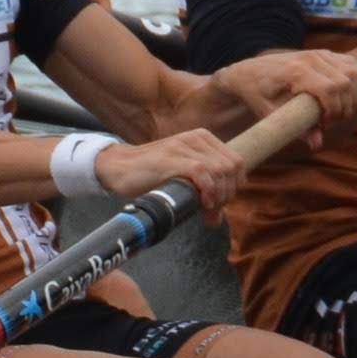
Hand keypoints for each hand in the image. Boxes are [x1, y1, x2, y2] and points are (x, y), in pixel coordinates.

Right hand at [97, 127, 250, 210]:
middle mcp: (196, 138)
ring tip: (206, 210)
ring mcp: (183, 146)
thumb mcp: (182, 178)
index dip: (234, 187)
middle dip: (228, 194)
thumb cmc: (150, 176)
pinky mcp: (171, 157)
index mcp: (203, 138)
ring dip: (219, 196)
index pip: (237, 162)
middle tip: (212, 210)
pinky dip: (208, 191)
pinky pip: (202, 172)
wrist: (119, 168)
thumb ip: (202, 192)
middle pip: (232, 168)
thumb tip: (216, 219)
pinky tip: (202, 203)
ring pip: (220, 170)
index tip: (220, 204)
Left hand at [216, 47, 356, 142]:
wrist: (248, 72)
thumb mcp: (271, 115)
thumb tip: (317, 144)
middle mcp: (310, 58)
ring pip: (354, 73)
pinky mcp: (325, 54)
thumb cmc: (258, 96)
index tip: (324, 123)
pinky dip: (356, 81)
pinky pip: (353, 66)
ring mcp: (319, 53)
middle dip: (345, 107)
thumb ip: (296, 129)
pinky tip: (342, 95)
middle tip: (328, 120)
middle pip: (347, 83)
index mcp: (296, 72)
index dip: (335, 110)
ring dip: (352, 96)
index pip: (331, 88)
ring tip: (335, 109)